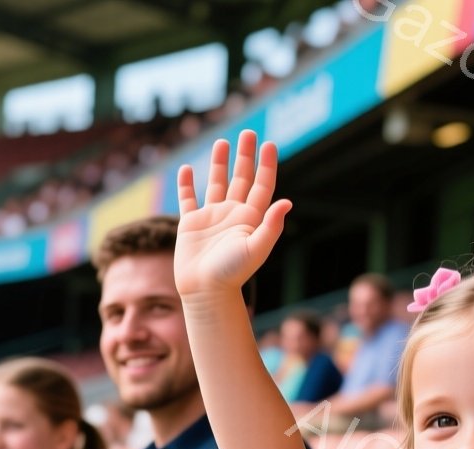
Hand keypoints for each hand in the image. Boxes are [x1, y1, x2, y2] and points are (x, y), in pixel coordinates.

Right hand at [174, 129, 291, 299]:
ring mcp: (212, 218)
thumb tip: (287, 202)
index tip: (269, 144)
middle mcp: (233, 215)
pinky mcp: (191, 225)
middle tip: (249, 132)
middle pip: (242, 178)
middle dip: (245, 156)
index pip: (262, 185)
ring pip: (216, 184)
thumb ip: (271, 225)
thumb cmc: (232, 273)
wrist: (206, 292)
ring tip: (222, 142)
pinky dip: (186, 184)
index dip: (266, 165)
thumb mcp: (255, 248)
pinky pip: (188, 199)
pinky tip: (186, 169)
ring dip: (219, 163)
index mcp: (251, 218)